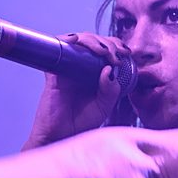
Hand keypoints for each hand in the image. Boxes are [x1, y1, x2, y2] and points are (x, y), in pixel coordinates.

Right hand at [25, 32, 130, 147]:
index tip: (125, 52)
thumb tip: (109, 69)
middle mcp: (79, 68)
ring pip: (77, 41)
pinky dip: (66, 41)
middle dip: (106, 42)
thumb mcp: (104, 108)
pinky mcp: (53, 73)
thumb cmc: (81, 124)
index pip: (104, 50)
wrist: (60, 137)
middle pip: (92, 41)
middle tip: (114, 54)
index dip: (115, 45)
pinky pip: (57, 50)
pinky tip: (77, 42)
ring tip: (103, 51)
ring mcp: (65, 68)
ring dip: (91, 40)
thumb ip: (111, 91)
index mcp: (93, 73)